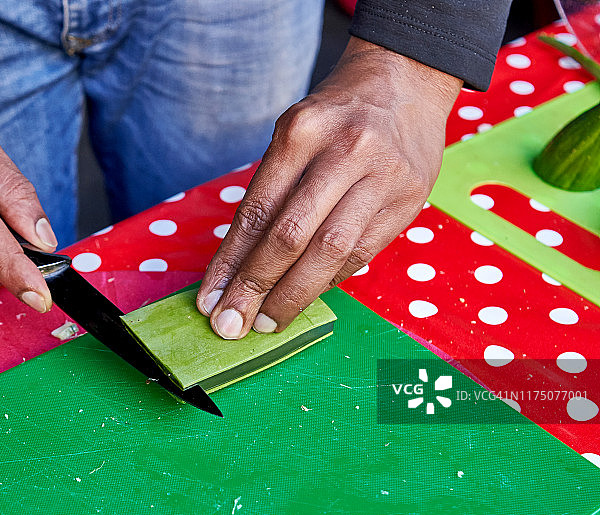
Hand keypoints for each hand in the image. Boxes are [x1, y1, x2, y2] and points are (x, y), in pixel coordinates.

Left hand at [197, 37, 461, 338]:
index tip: (211, 299)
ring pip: (330, 253)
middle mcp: (344, 151)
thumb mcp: (292, 136)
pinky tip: (306, 295)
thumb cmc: (333, 119)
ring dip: (293, 295)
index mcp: (301, 131)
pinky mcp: (407, 201)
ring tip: (267, 322)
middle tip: (233, 325)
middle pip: (291, 236)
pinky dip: (328, 281)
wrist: (404, 86)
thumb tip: (237, 267)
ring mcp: (381, 177)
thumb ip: (270, 194)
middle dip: (256, 287)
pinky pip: (360, 254)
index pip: (256, 211)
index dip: (230, 262)